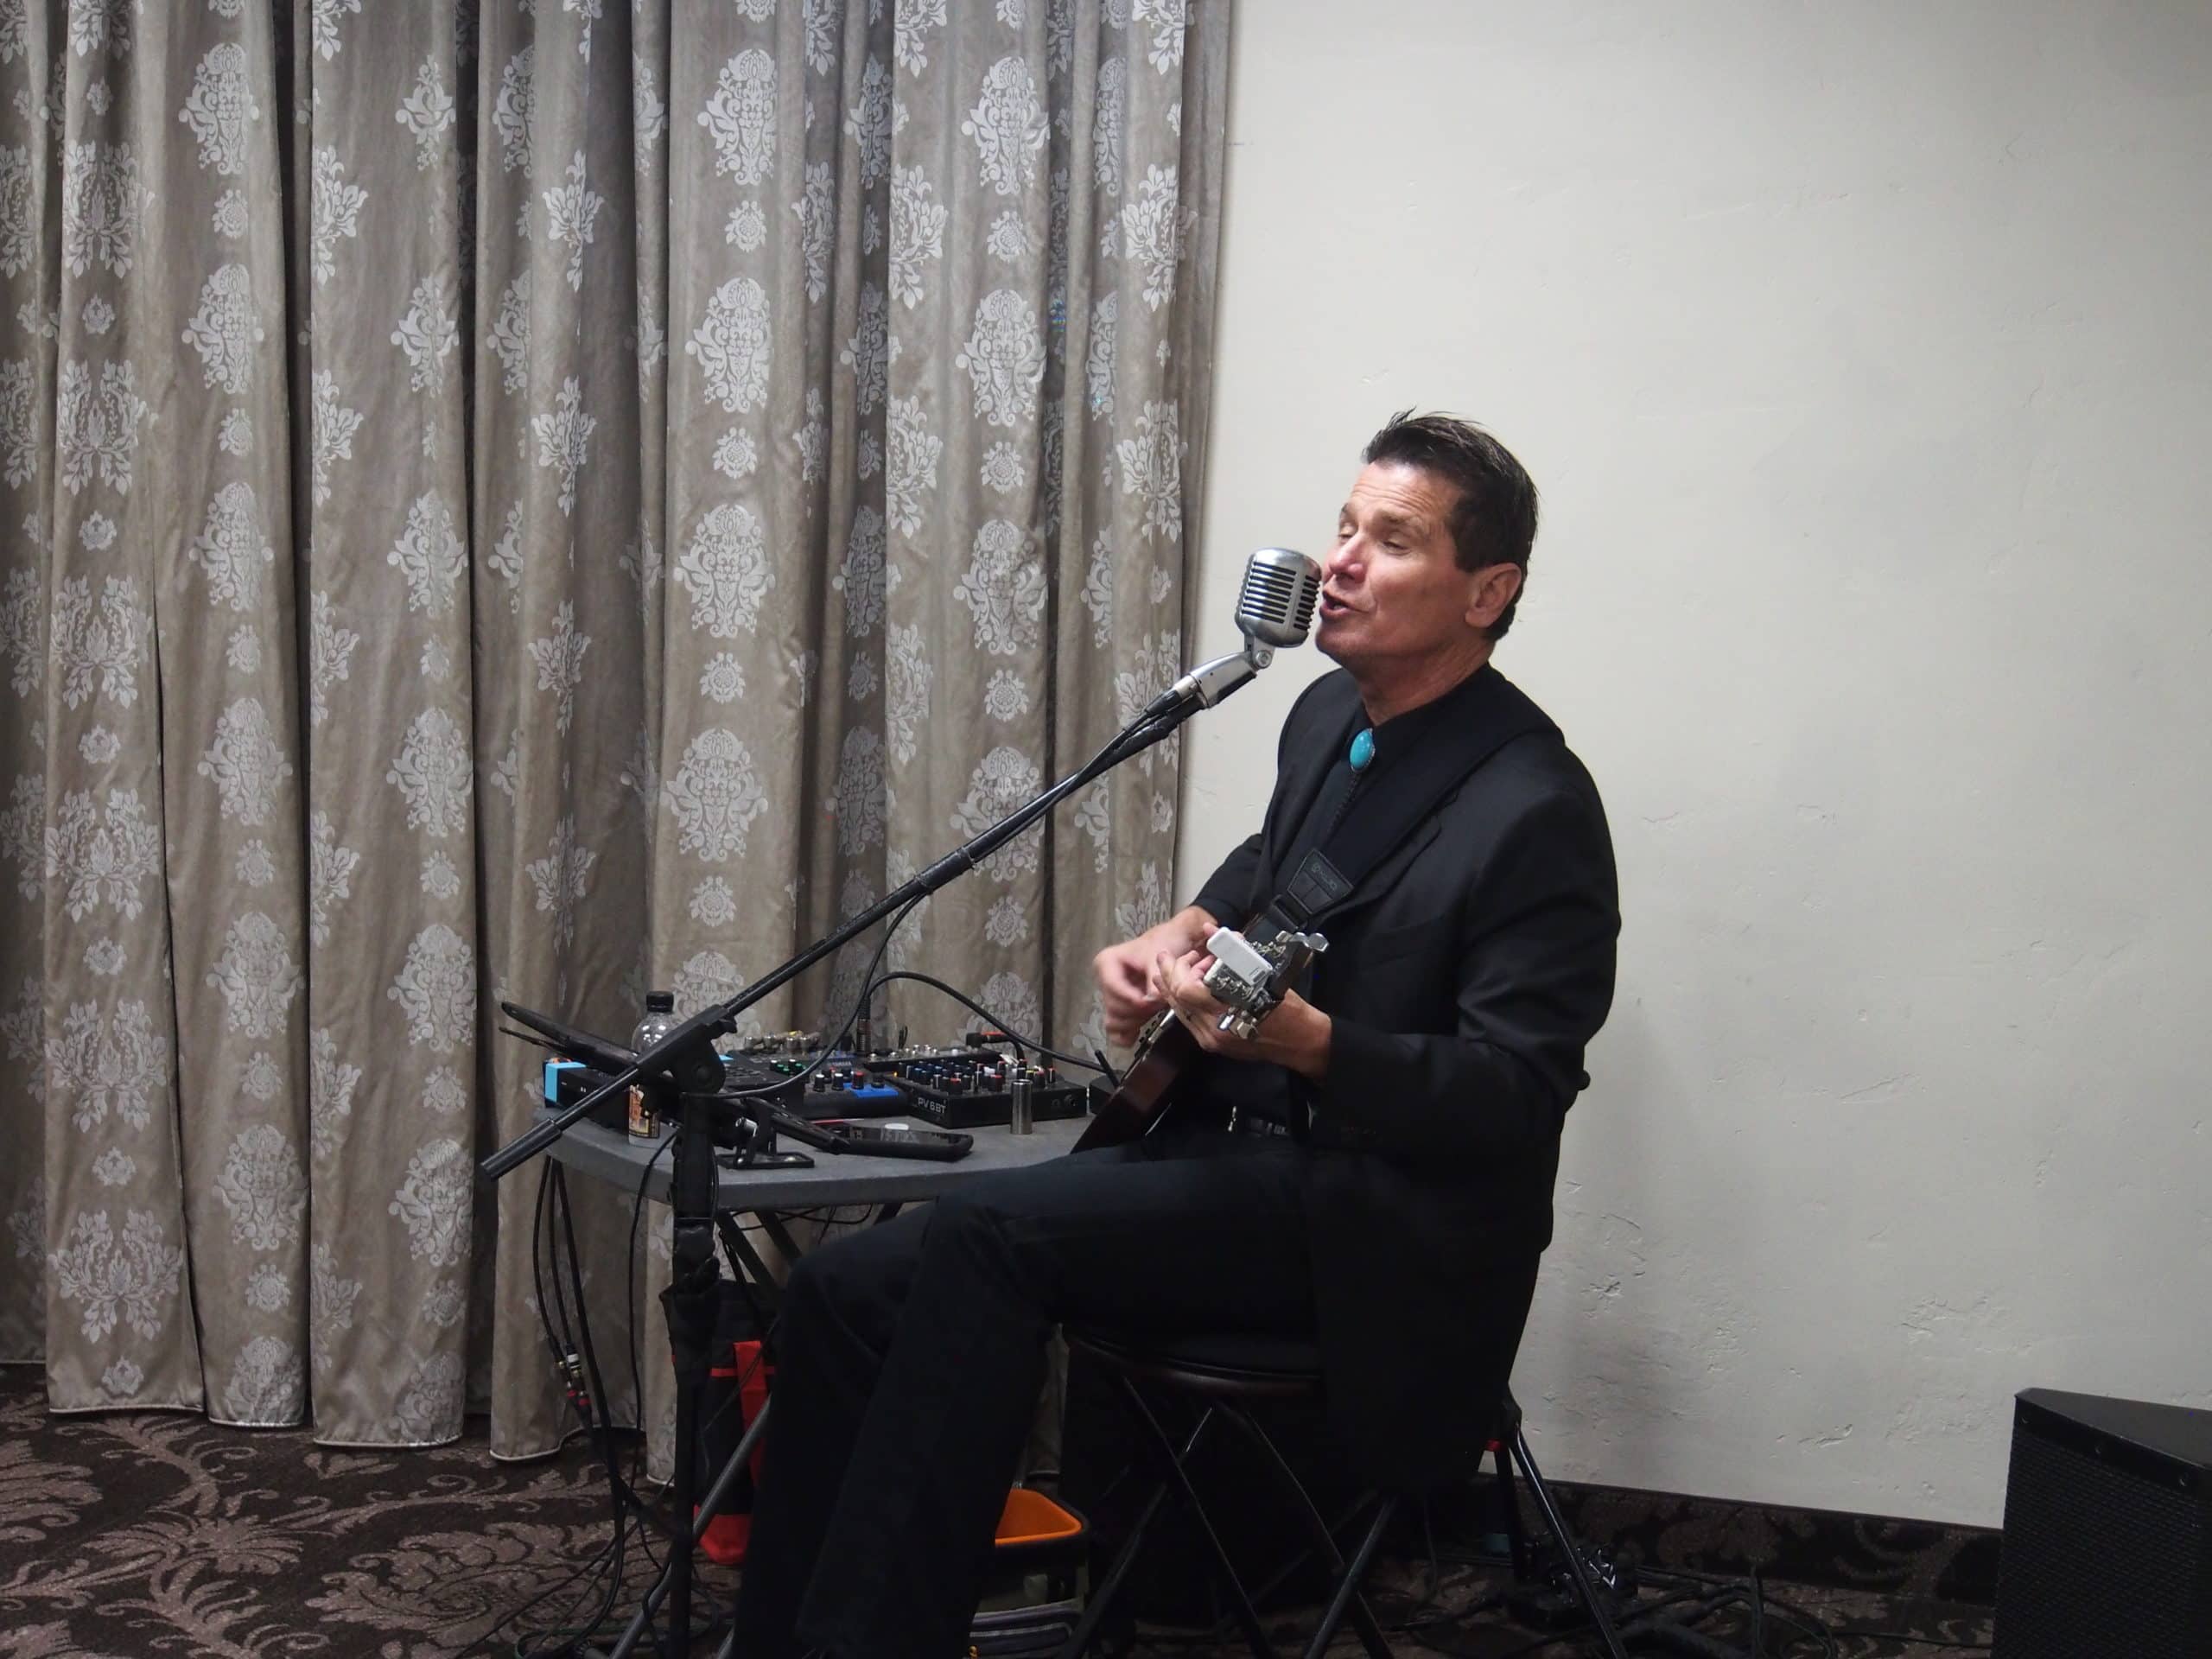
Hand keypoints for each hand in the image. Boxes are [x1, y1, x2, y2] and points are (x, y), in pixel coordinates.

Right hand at [1093, 906, 1216, 1046]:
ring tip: (1154, 1012)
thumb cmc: (1165, 944)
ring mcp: (1113, 997)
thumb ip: (1154, 981)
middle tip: (1158, 1005)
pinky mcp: (1121, 1010)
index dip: (1131, 998)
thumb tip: (1150, 1001)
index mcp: (1106, 963)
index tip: (1149, 1002)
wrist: (1176, 943)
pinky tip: (1138, 1033)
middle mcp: (1105, 980)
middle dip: (1137, 1010)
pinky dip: (1126, 1034)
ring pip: (1114, 1020)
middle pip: (1114, 1007)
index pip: (1113, 987)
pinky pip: (1116, 1030)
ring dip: (1135, 1021)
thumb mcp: (1159, 959)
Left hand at [1152, 949, 1331, 1079]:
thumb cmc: (1285, 1006)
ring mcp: (1211, 1039)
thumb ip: (1232, 950)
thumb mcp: (1263, 972)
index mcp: (1228, 1010)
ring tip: (1176, 969)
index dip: (1180, 969)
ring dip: (1174, 987)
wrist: (1298, 1040)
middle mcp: (1215, 1028)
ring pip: (1179, 1010)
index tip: (1186, 954)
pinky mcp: (1211, 1044)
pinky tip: (1187, 988)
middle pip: (1177, 1000)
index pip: (1186, 990)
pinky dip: (1184, 1001)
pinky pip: (1188, 1020)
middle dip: (1170, 974)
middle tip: (1172, 957)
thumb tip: (1209, 929)